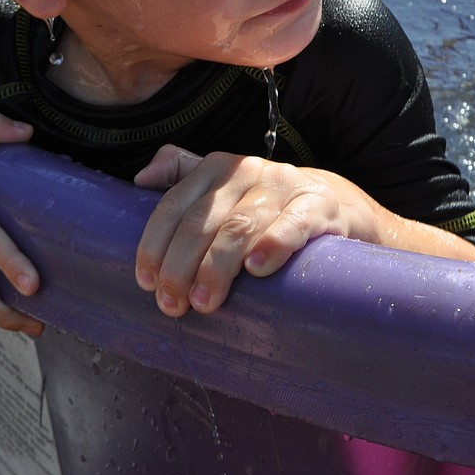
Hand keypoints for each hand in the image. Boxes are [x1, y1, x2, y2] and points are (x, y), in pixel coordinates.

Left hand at [133, 145, 367, 316]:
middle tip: (172, 304)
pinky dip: (273, 245)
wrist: (334, 203)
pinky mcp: (318, 205)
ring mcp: (284, 186)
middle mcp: (247, 171)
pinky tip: (258, 269)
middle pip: (203, 221)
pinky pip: (293, 223)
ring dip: (217, 267)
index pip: (174, 206)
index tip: (146, 281)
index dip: (155, 245)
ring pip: (240, 226)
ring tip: (205, 302)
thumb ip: (181, 176)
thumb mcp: (223, 189)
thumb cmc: (265, 206)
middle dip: (181, 266)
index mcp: (216, 169)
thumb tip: (141, 178)